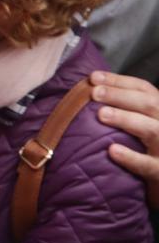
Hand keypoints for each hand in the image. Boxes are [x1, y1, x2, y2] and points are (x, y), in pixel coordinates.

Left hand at [94, 71, 158, 209]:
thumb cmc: (148, 150)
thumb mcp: (142, 124)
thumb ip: (125, 109)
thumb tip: (90, 89)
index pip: (144, 89)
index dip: (119, 81)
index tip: (93, 77)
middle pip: (150, 104)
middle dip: (121, 95)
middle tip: (94, 93)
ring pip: (153, 130)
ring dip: (126, 119)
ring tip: (101, 114)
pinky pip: (148, 165)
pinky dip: (131, 157)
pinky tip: (112, 151)